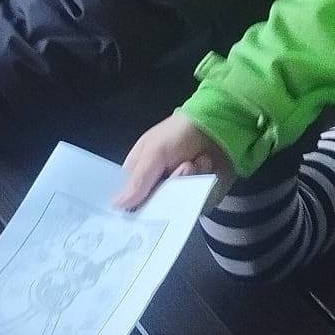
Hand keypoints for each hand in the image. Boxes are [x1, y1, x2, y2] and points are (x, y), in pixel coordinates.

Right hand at [115, 111, 234, 209]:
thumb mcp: (154, 151)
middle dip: (173, 188)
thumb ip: (138, 180)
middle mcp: (158, 188)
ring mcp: (181, 194)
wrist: (219, 125)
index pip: (130, 202)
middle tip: (185, 166)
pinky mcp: (201, 199)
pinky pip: (201, 206)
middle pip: (158, 208)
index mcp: (139, 174)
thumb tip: (116, 205)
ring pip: (181, 207)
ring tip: (200, 160)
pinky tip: (209, 166)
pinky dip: (208, 187)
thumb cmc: (179, 133)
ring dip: (193, 182)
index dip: (135, 209)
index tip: (143, 209)